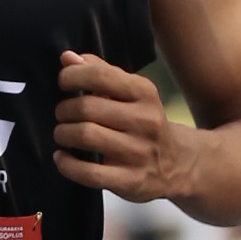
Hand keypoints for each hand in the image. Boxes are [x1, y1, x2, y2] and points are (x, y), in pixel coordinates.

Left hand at [53, 51, 196, 202]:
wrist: (178, 163)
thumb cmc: (144, 122)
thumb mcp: (131, 93)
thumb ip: (100, 73)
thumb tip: (67, 58)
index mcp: (145, 93)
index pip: (100, 76)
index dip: (72, 76)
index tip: (64, 83)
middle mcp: (145, 121)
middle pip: (87, 108)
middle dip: (64, 110)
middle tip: (62, 114)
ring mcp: (139, 153)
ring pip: (85, 136)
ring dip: (63, 133)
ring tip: (62, 133)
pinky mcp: (131, 181)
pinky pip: (89, 173)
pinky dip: (67, 164)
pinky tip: (61, 158)